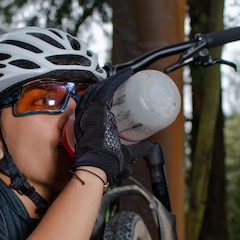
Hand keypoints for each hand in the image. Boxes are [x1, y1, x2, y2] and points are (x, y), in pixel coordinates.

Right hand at [73, 69, 152, 185]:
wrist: (100, 165)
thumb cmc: (106, 163)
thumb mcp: (125, 153)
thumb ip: (139, 149)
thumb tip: (151, 146)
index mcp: (91, 125)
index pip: (94, 106)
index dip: (102, 97)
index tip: (115, 92)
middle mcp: (89, 116)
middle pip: (96, 94)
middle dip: (108, 85)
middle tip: (122, 81)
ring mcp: (92, 111)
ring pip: (101, 88)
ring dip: (112, 80)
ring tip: (124, 76)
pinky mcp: (98, 108)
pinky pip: (107, 89)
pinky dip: (116, 80)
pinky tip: (126, 74)